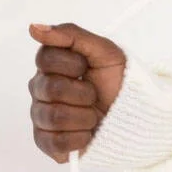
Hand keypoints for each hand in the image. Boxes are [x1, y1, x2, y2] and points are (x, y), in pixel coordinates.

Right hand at [28, 22, 126, 162]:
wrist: (136, 114)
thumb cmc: (119, 81)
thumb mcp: (105, 51)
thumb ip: (71, 35)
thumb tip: (34, 28)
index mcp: (50, 65)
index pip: (46, 59)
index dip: (73, 64)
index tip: (87, 67)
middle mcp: (40, 90)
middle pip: (50, 88)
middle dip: (84, 93)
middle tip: (94, 95)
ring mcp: (41, 116)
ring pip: (54, 117)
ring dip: (85, 117)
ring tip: (94, 115)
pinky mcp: (47, 142)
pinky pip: (55, 142)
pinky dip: (80, 138)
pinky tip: (88, 133)